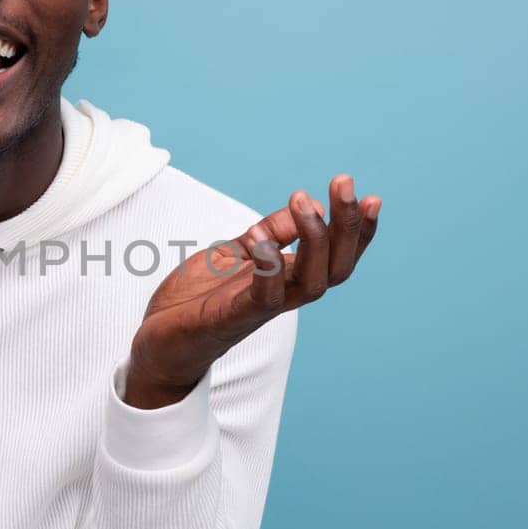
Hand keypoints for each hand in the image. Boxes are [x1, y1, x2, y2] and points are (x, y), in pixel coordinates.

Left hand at [124, 174, 380, 408]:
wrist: (156, 345)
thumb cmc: (197, 300)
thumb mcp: (236, 254)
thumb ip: (269, 233)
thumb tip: (305, 203)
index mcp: (287, 280)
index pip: (337, 256)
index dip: (358, 230)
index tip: (370, 195)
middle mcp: (283, 296)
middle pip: (336, 268)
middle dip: (347, 226)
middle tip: (344, 183)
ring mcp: (259, 310)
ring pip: (311, 285)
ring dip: (314, 240)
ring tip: (304, 200)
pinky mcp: (230, 320)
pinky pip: (261, 298)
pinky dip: (268, 269)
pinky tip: (263, 239)